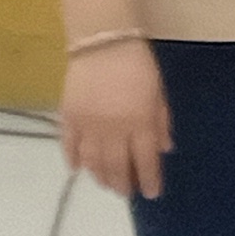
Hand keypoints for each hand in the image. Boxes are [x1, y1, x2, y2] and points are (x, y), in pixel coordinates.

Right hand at [58, 38, 171, 197]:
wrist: (103, 42)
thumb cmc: (138, 65)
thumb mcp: (158, 93)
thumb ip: (161, 122)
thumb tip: (165, 149)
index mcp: (139, 122)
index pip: (145, 161)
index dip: (149, 180)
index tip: (152, 193)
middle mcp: (113, 129)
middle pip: (116, 166)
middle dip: (123, 183)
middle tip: (126, 193)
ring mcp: (88, 125)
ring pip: (92, 161)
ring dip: (100, 176)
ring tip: (106, 184)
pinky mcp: (69, 117)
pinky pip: (69, 146)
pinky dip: (73, 159)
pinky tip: (78, 168)